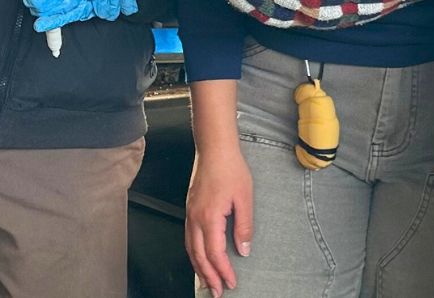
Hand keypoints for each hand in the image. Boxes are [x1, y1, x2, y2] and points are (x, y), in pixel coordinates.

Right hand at [187, 143, 253, 296]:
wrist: (215, 149)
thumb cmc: (230, 169)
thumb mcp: (245, 198)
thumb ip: (244, 226)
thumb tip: (244, 249)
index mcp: (210, 217)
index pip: (215, 253)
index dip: (223, 271)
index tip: (231, 283)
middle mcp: (195, 219)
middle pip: (199, 256)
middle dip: (208, 276)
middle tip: (217, 292)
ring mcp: (190, 214)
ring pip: (190, 249)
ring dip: (199, 268)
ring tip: (208, 282)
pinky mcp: (190, 209)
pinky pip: (189, 238)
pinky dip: (194, 253)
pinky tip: (200, 258)